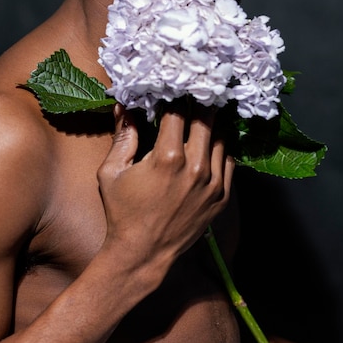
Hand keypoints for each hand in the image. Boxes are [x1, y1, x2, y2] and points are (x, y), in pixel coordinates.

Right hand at [97, 100, 234, 282]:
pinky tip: (210, 143)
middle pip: (206, 119)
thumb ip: (122, 135)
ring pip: (221, 138)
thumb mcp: (112, 172)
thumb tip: (124, 105)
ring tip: (203, 115)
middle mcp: (195, 167)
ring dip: (212, 125)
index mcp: (167, 156)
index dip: (175, 96)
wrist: (142, 254)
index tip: (172, 88)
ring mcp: (212, 184)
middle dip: (199, 102)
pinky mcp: (221, 198)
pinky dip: (221, 149)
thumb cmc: (122, 212)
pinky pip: (229, 162)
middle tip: (195, 92)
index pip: (178, 111)